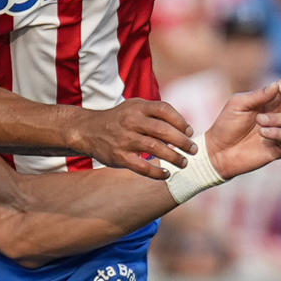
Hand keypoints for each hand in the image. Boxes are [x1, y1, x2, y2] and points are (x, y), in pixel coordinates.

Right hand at [71, 99, 195, 178]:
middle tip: (193, 150)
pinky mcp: (119, 157)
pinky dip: (157, 172)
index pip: (164, 110)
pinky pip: (142, 166)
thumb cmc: (119, 119)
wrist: (87, 130)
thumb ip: (156, 113)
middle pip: (163, 130)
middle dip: (182, 142)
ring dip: (174, 157)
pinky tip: (166, 174)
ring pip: (155, 148)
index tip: (189, 132)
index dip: (180, 121)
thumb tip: (184, 128)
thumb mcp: (134, 107)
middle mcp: (131, 121)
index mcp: (137, 107)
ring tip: (184, 163)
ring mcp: (124, 139)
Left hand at [206, 74, 280, 179]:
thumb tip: (277, 86)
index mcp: (272, 99)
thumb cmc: (227, 124)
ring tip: (259, 121)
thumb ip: (258, 95)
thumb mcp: (238, 104)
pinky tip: (262, 133)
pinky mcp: (279, 148)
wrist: (218, 150)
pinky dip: (276, 133)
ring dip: (277, 119)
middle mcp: (280, 113)